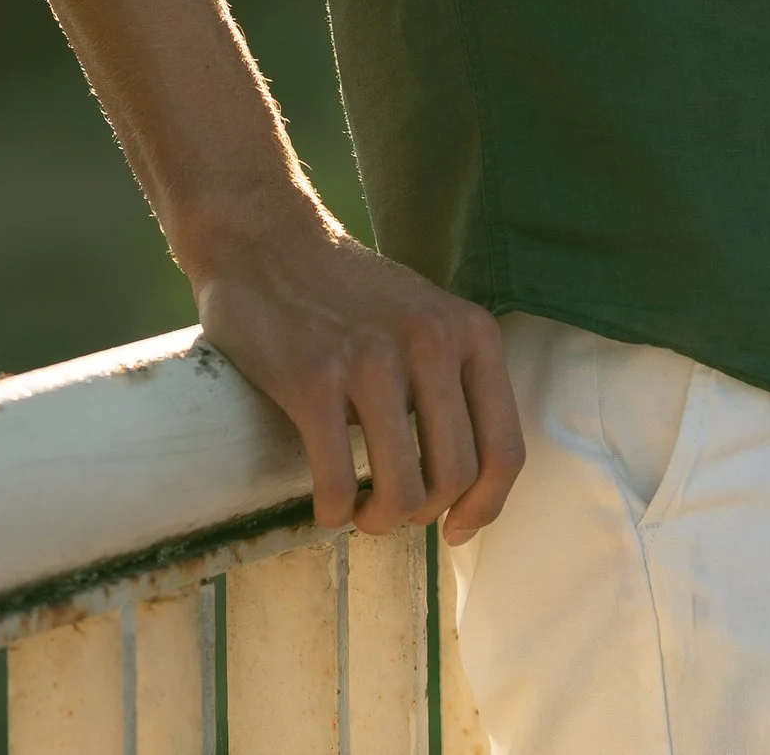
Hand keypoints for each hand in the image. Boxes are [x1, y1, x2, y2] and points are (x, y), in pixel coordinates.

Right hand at [191, 200, 524, 544]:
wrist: (264, 239)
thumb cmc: (346, 293)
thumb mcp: (424, 317)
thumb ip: (452, 378)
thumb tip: (467, 484)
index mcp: (469, 330)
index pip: (504, 448)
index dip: (486, 506)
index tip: (456, 529)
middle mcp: (430, 341)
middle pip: (454, 478)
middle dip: (424, 514)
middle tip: (392, 508)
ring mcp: (372, 360)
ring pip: (403, 492)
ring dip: (380, 521)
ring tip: (361, 510)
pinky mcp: (314, 381)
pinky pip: (338, 485)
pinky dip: (334, 513)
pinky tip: (328, 504)